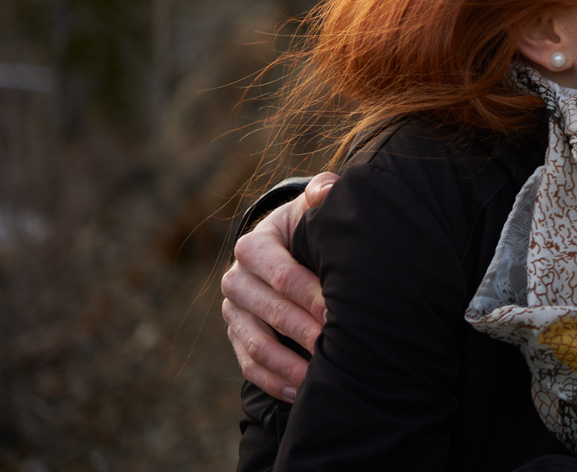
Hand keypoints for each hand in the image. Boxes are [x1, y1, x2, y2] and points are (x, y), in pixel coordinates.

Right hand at [221, 172, 338, 400]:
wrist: (284, 245)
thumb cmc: (307, 227)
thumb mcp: (312, 208)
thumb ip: (322, 194)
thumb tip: (326, 190)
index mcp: (254, 245)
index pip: (282, 275)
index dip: (310, 295)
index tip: (338, 313)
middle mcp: (236, 279)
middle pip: (271, 313)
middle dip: (305, 332)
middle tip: (337, 347)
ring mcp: (233, 311)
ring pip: (257, 345)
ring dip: (290, 365)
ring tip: (320, 377)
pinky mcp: (235, 336)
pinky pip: (249, 365)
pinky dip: (275, 381)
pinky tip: (301, 392)